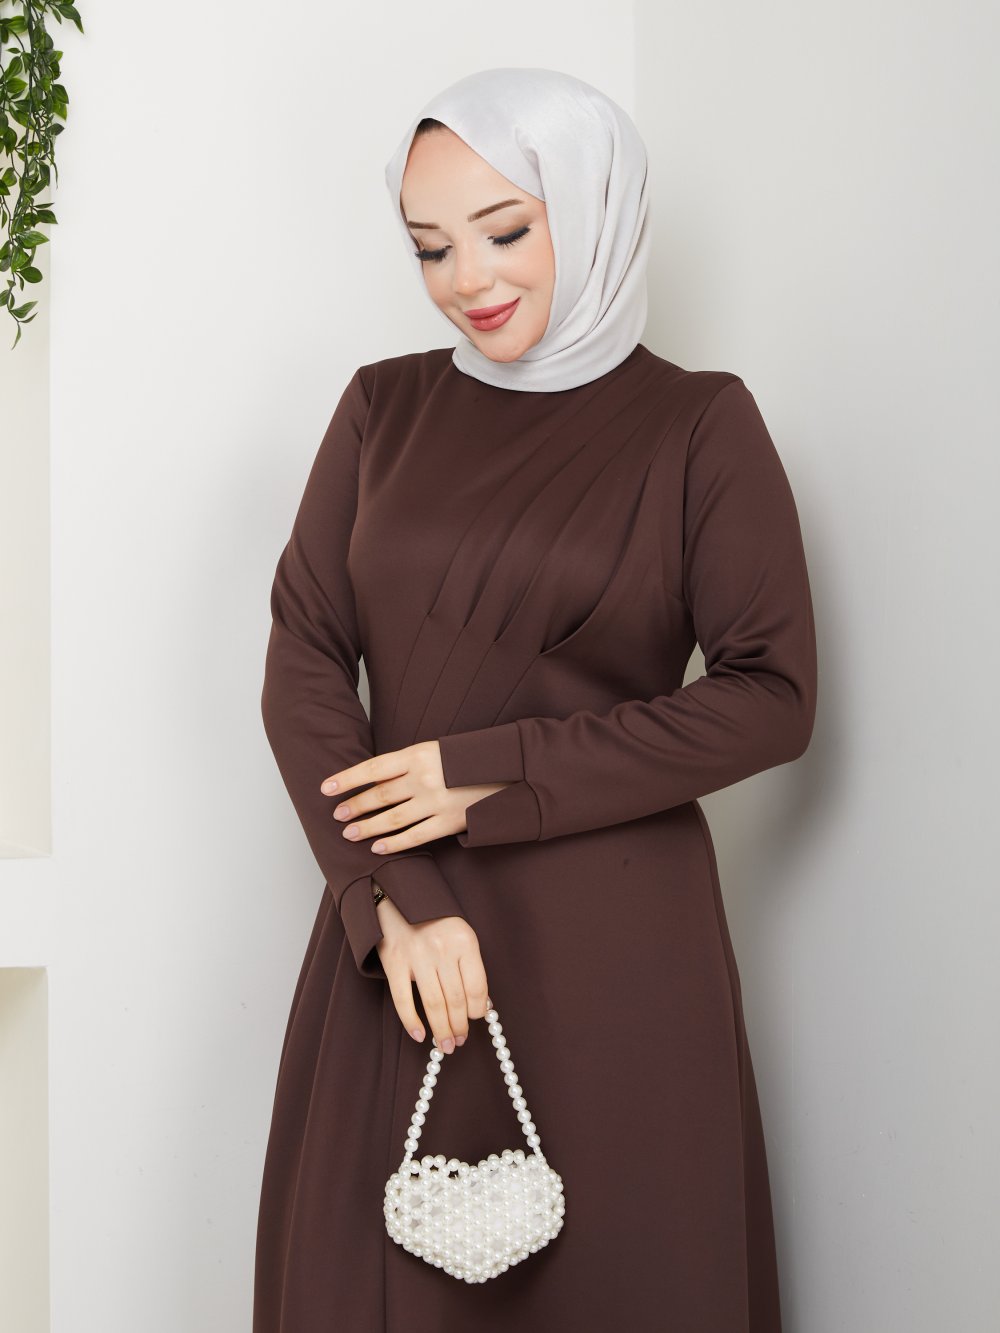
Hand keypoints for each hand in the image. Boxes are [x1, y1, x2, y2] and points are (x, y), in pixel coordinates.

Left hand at [320, 739, 510, 853]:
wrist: (513, 771)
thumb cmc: (473, 758)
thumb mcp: (441, 749)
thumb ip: (411, 761)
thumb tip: (378, 777)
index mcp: (419, 754)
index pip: (373, 768)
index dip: (347, 778)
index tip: (326, 787)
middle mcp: (424, 778)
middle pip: (378, 795)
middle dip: (354, 806)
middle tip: (337, 815)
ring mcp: (436, 802)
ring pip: (392, 818)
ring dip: (367, 827)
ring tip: (349, 832)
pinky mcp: (449, 822)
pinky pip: (414, 837)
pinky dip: (393, 843)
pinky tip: (378, 847)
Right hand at [374, 891, 491, 1051]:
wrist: (396, 895)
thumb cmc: (433, 918)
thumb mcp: (460, 933)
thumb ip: (470, 965)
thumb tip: (482, 1005)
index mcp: (464, 940)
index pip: (476, 986)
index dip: (478, 1010)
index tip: (475, 1021)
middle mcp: (441, 948)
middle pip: (456, 999)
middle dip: (459, 1026)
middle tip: (459, 1042)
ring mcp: (416, 956)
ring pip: (433, 1004)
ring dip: (441, 1030)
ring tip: (445, 1045)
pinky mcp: (394, 962)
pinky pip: (403, 1000)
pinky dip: (411, 1021)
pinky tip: (419, 1035)